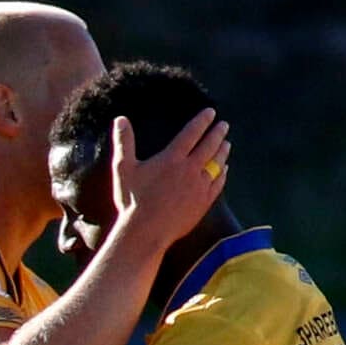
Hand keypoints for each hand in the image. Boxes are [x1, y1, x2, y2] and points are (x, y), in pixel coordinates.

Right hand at [109, 109, 230, 251]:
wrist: (146, 231)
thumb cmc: (132, 201)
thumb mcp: (123, 169)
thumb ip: (124, 143)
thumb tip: (119, 119)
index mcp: (172, 158)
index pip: (192, 133)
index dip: (202, 121)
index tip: (210, 113)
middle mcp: (190, 169)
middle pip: (210, 145)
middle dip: (218, 133)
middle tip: (223, 125)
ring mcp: (200, 185)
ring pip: (218, 163)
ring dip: (223, 151)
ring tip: (226, 144)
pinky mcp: (204, 201)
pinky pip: (218, 183)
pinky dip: (223, 173)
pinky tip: (224, 170)